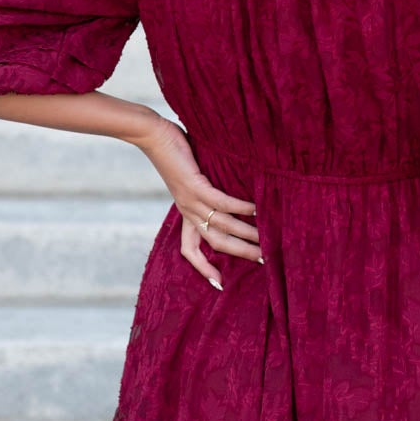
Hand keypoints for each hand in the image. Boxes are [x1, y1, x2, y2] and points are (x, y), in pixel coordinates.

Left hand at [133, 114, 260, 289]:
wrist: (154, 136)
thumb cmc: (176, 153)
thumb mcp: (192, 179)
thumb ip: (209, 190)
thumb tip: (235, 195)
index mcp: (185, 214)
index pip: (190, 251)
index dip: (203, 269)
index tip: (220, 284)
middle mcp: (188, 212)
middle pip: (214, 243)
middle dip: (239, 254)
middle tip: (263, 260)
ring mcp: (190, 201)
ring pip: (222, 226)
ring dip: (246, 234)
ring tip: (266, 238)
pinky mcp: (195, 186)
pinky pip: (222, 203)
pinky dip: (241, 208)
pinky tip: (257, 210)